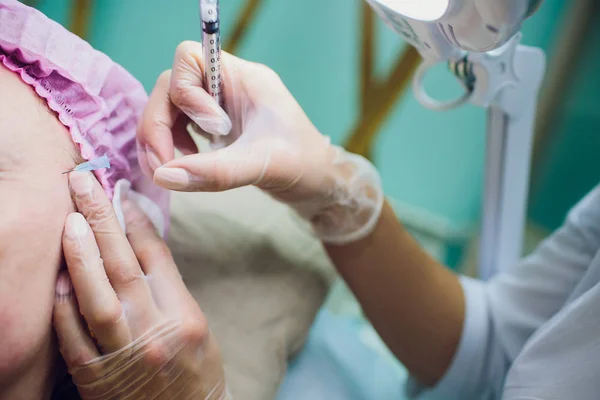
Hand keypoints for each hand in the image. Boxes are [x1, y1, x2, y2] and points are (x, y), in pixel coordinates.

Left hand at [53, 171, 228, 398]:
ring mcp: (124, 356)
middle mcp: (155, 333)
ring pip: (97, 298)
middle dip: (101, 220)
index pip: (156, 257)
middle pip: (123, 266)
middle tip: (84, 183)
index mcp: (184, 317)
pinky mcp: (97, 380)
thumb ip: (168, 287)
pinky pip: (74, 339)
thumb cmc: (196, 372)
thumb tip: (137, 243)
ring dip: (80, 255)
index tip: (119, 193)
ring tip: (69, 219)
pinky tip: (56, 279)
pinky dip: (63, 307)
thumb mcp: (197, 326)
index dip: (136, 220)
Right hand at [137, 41, 383, 244]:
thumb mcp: (261, 166)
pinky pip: (177, 126)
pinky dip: (171, 147)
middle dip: (158, 124)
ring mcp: (218, 106)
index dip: (186, 94)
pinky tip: (185, 167)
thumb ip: (215, 171)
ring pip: (168, 108)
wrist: (319, 182)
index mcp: (243, 78)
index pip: (189, 58)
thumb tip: (163, 176)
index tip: (213, 131)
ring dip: (159, 138)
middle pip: (170, 86)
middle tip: (163, 166)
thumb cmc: (302, 166)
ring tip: (170, 170)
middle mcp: (227, 86)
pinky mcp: (215, 126)